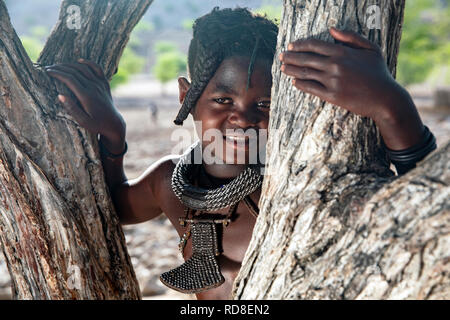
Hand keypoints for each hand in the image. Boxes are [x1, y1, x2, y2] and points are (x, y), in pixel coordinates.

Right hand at [46, 59, 125, 151]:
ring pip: (84, 68)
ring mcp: (100, 84)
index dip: (57, 73)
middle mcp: (94, 87)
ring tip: (59, 65)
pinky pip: (97, 69)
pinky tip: (80, 60)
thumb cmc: (96, 125)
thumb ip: (72, 108)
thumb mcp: (82, 121)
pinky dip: (88, 63)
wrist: (113, 124)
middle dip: (60, 68)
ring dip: (70, 65)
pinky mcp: (105, 84)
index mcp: (86, 96)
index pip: (69, 79)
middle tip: (49, 68)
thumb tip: (60, 95)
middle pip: (74, 72)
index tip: (47, 72)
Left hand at [279, 27, 400, 119]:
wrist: (385, 98)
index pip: (314, 45)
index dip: (300, 45)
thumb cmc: (379, 73)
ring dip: (291, 70)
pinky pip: (311, 88)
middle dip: (291, 57)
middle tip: (281, 56)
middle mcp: (334, 65)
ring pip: (306, 73)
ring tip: (282, 68)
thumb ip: (351, 37)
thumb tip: (332, 29)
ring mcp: (332, 81)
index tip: (291, 46)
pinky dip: (301, 84)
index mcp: (342, 52)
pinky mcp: (332, 96)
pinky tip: (294, 82)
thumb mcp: (370, 49)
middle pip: (306, 59)